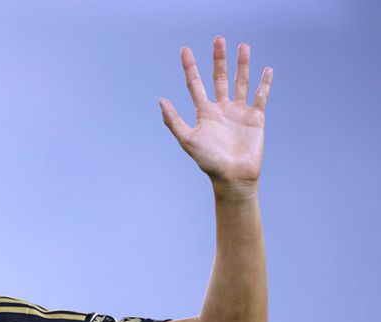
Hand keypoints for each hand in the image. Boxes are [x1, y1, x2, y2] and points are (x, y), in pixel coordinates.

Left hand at [159, 36, 272, 189]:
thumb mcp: (188, 139)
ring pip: (240, 82)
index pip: (195, 85)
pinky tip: (266, 70)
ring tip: (243, 46)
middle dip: (218, 59)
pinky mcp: (256, 118)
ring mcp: (239, 112)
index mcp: (205, 113)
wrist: (233, 176)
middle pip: (219, 78)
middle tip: (218, 40)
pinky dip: (264, 83)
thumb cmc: (209, 161)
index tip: (185, 50)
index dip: (190, 68)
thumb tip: (161, 100)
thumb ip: (174, 120)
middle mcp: (221, 109)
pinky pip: (261, 96)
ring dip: (242, 65)